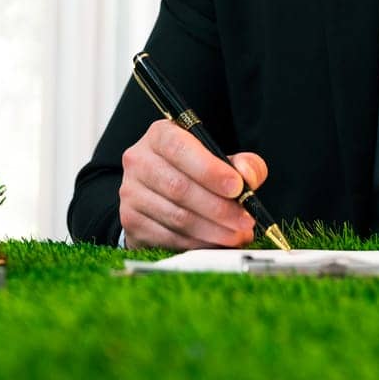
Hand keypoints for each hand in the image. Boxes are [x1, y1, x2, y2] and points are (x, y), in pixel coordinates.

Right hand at [119, 120, 267, 250]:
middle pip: (179, 187)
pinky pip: (167, 238)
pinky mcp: (131, 221)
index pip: (180, 149)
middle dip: (219, 208)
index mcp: (160, 135)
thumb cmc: (194, 171)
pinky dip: (197, 244)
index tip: (238, 187)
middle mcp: (139, 160)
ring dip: (212, 230)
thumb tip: (247, 176)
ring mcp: (130, 192)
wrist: (160, 192)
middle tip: (245, 221)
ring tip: (237, 235)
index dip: (210, 170)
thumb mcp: (220, 159)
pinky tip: (216, 243)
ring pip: (176, 216)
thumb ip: (243, 163)